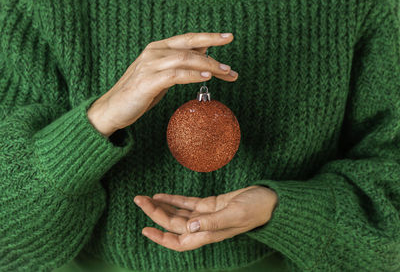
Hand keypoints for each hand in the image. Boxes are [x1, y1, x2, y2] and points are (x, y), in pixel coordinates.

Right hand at [87, 32, 238, 136]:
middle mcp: (154, 52)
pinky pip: (175, 75)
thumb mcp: (162, 76)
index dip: (208, 37)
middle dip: (214, 51)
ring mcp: (149, 65)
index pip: (187, 39)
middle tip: (232, 64)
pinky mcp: (147, 81)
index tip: (227, 37)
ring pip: (185, 59)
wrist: (112, 109)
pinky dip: (192, 75)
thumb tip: (202, 57)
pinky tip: (205, 78)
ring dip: (208, 65)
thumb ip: (179, 65)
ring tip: (225, 73)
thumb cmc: (139, 93)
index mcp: (157, 48)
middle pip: (189, 46)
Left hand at [133, 185, 277, 251]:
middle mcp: (204, 226)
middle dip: (155, 213)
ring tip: (145, 198)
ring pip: (178, 214)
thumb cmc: (256, 209)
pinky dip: (174, 200)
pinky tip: (162, 195)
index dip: (161, 238)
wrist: (269, 200)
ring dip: (162, 206)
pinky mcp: (210, 205)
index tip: (144, 229)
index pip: (179, 241)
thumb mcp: (235, 214)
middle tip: (139, 200)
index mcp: (209, 233)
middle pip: (174, 224)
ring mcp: (206, 215)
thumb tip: (189, 228)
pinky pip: (188, 203)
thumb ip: (213, 221)